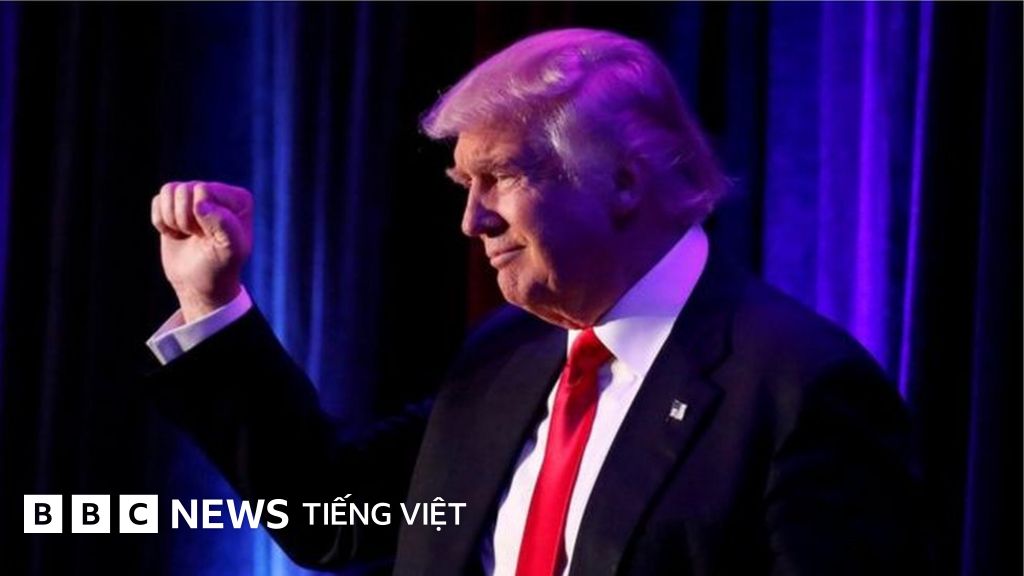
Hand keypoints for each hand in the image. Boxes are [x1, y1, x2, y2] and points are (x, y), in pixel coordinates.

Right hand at [151, 181, 252, 322]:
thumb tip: (200, 204)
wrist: (199, 284)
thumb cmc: (219, 267)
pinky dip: (161, 222)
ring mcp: (195, 196)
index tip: (212, 236)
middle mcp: (218, 192)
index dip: (201, 217)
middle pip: (184, 190)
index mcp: (239, 199)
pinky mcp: (175, 204)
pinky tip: (176, 234)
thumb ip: (224, 225)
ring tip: (188, 234)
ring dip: (172, 220)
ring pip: (169, 190)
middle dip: (185, 219)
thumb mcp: (230, 251)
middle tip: (199, 237)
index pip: (203, 191)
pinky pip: (158, 200)